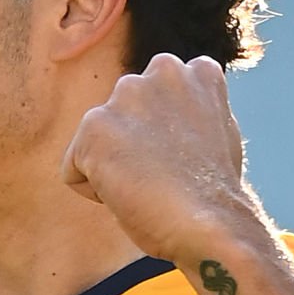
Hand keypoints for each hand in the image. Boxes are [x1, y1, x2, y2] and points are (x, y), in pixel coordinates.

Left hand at [60, 53, 255, 261]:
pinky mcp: (95, 126)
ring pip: (98, 142)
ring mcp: (128, 94)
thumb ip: (191, 115)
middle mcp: (163, 70)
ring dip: (115, 169)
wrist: (209, 225)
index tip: (187, 163)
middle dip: (135, 149)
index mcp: (198, 72)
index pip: (158, 102)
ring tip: (150, 186)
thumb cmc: (216, 198)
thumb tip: (172, 121)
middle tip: (167, 177)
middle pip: (124, 119)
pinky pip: (75, 170)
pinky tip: (130, 197)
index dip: (167, 142)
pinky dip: (95, 192)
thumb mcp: (219, 137)